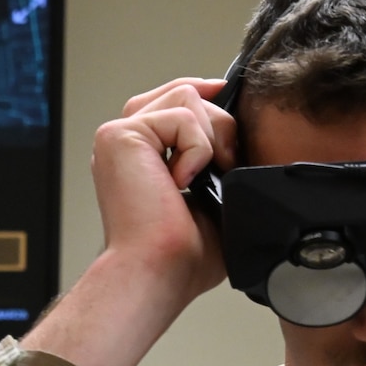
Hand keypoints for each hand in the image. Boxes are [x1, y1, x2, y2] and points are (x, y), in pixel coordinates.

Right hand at [91, 77, 237, 303]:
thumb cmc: (180, 254)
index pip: (175, 103)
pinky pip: (182, 114)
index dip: (209, 102)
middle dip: (218, 124)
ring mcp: (119, 136)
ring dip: (210, 137)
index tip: (234, 124)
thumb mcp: (212, 199)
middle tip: (223, 168)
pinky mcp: (121, 135)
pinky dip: (197, 148)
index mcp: (140, 156)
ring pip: (186, 96)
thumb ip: (218, 161)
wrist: (159, 272)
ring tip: (201, 177)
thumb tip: (247, 141)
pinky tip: (181, 182)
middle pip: (184, 92)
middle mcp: (125, 142)